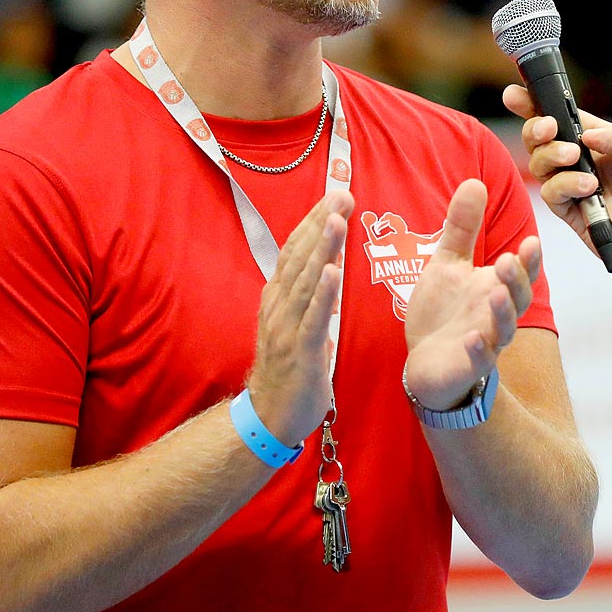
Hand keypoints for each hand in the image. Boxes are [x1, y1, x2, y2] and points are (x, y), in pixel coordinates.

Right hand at [244, 189, 353, 446]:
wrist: (270, 415)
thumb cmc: (289, 368)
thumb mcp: (294, 322)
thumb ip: (305, 293)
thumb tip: (322, 262)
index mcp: (278, 297)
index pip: (295, 251)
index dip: (313, 222)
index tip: (334, 195)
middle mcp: (279, 306)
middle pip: (300, 258)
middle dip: (321, 224)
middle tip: (341, 195)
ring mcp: (287, 328)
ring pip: (306, 282)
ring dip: (322, 249)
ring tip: (337, 220)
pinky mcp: (300, 352)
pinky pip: (312, 319)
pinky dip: (323, 294)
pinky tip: (335, 272)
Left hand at [403, 179, 541, 410]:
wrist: (426, 360)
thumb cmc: (443, 311)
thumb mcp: (448, 262)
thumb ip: (462, 226)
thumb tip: (475, 182)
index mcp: (496, 288)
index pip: (521, 272)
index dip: (529, 259)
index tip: (532, 241)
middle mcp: (497, 315)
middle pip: (519, 298)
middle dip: (517, 281)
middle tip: (509, 261)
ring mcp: (486, 341)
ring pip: (504, 328)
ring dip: (503, 312)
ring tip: (496, 293)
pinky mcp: (467, 365)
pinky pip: (478, 360)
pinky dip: (479, 351)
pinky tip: (473, 339)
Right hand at [503, 83, 611, 293]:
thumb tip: (588, 133)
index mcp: (605, 142)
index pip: (567, 118)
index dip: (538, 104)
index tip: (515, 94)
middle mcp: (586, 163)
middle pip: (543, 139)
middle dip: (535, 127)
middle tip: (549, 127)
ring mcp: (578, 189)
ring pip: (540, 164)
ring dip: (550, 154)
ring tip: (574, 155)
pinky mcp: (575, 216)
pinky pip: (552, 195)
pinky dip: (563, 185)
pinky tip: (587, 186)